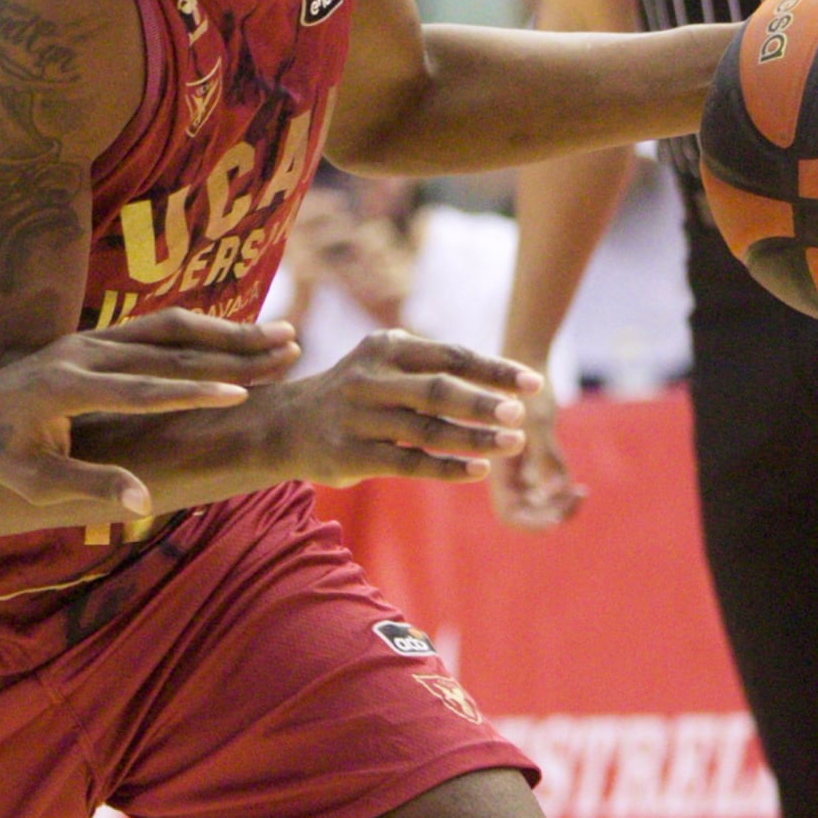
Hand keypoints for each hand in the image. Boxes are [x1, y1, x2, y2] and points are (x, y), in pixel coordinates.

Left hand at [0, 308, 299, 515]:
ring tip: (285, 337)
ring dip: (230, 334)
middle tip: (288, 353)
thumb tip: (146, 501)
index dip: (191, 393)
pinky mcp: (101, 338)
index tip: (240, 396)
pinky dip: (207, 332)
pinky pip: (161, 328)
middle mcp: (84, 354)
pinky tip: (246, 337)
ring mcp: (93, 340)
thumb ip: (92, 486)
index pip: (140, 390)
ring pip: (171, 329)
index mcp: (66, 390)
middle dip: (232, 353)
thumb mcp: (36, 480)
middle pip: (168, 350)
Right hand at [248, 331, 536, 487]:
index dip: (494, 369)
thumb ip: (430, 370)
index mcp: (385, 348)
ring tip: (514, 443)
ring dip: (475, 438)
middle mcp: (369, 379)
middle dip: (484, 403)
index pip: (450, 356)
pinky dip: (448, 468)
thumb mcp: (383, 365)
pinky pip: (408, 463)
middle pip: (438, 391)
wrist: (285, 426)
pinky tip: (480, 470)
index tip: (533, 383)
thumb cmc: (355, 395)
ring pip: (427, 430)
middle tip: (523, 414)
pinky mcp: (351, 455)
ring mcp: (358, 418)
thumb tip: (503, 385)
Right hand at [487, 378, 584, 526]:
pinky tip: (578, 485)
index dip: (532, 524)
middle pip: (526, 514)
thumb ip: (545, 453)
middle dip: (552, 514)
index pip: (510, 515)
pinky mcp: (532, 460)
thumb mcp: (537, 419)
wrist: (523, 362)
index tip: (559, 517)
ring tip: (579, 491)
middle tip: (576, 497)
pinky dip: (562, 494)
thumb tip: (557, 487)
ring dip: (560, 506)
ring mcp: (518, 469)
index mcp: (497, 468)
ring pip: (538, 505)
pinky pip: (547, 491)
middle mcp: (505, 474)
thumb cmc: (525, 388)